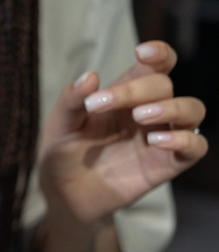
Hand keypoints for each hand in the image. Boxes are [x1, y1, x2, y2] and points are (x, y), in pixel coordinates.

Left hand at [37, 40, 207, 225]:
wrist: (63, 196)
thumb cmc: (64, 154)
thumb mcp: (60, 125)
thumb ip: (71, 101)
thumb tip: (90, 76)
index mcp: (127, 95)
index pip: (156, 66)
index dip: (158, 53)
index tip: (141, 51)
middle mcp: (149, 112)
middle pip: (164, 86)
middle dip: (136, 90)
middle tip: (99, 103)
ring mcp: (160, 138)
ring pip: (192, 110)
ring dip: (171, 108)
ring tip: (139, 116)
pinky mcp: (166, 165)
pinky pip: (195, 147)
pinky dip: (184, 140)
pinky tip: (155, 142)